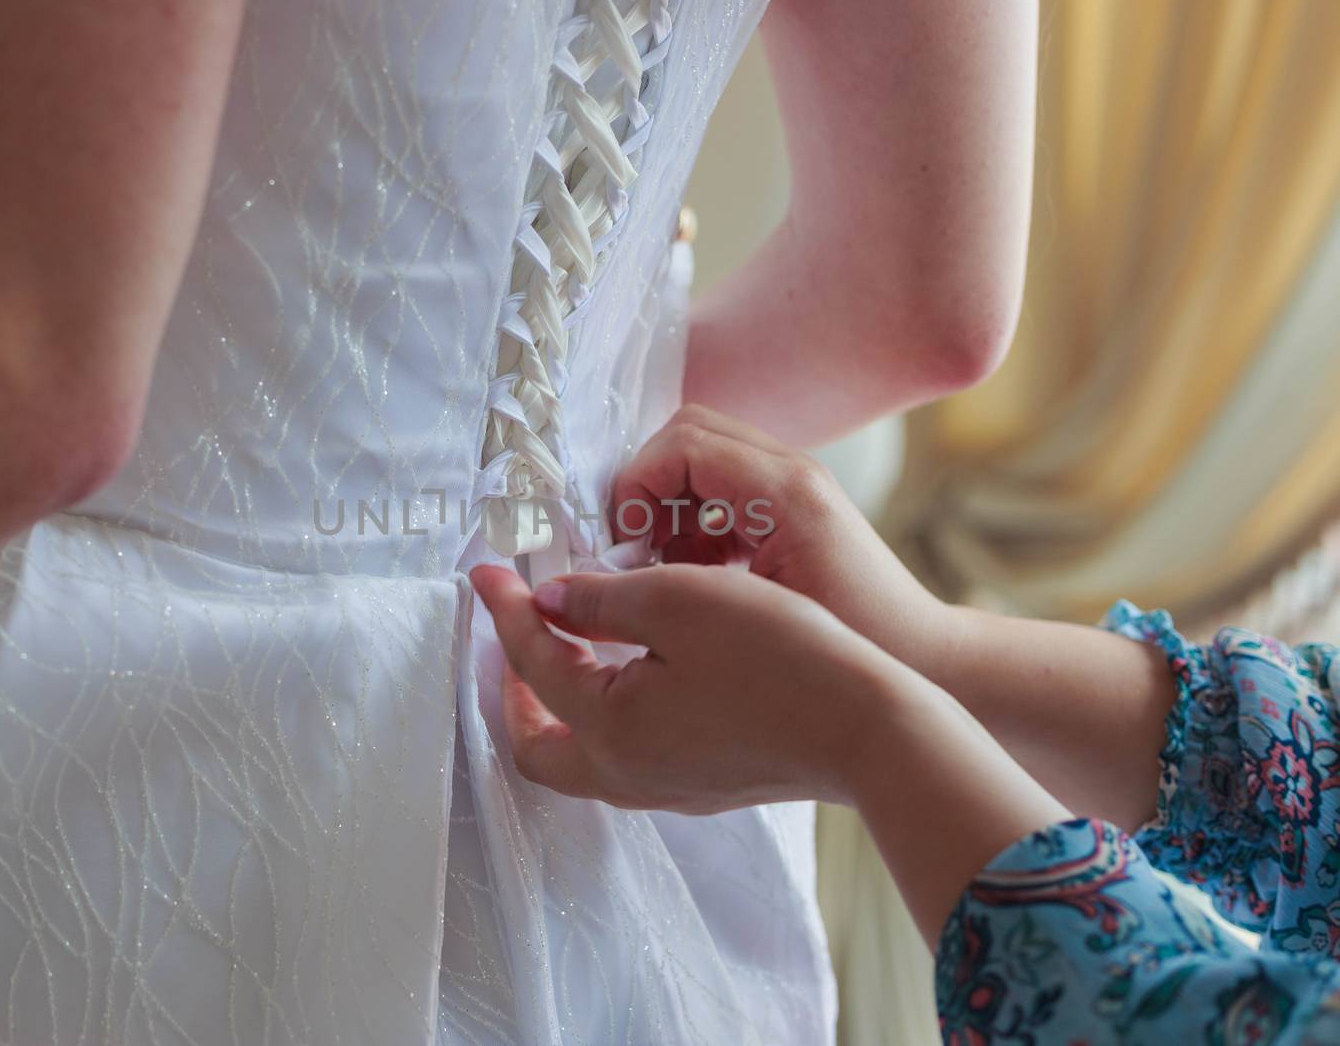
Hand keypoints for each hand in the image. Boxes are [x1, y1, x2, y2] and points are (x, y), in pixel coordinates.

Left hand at [471, 559, 1068, 945]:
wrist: (871, 727)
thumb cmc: (779, 655)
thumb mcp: (679, 601)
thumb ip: (600, 598)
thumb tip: (549, 598)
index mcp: (607, 728)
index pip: (532, 660)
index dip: (505, 607)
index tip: (488, 569)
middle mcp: (626, 774)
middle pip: (534, 747)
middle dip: (510, 688)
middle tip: (514, 633)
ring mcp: (668, 789)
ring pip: (578, 761)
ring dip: (556, 706)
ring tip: (566, 648)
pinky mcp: (704, 787)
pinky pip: (624, 760)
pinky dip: (602, 719)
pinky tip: (629, 676)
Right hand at [612, 404, 961, 681]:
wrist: (928, 662)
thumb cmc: (857, 647)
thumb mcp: (758, 614)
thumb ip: (684, 579)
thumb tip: (617, 567)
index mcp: (784, 490)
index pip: (681, 444)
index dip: (637, 487)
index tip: (626, 544)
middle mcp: (791, 472)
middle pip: (686, 435)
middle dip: (647, 487)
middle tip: (637, 549)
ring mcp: (793, 486)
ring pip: (700, 459)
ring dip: (669, 506)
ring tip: (665, 567)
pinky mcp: (791, 509)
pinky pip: (722, 489)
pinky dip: (694, 522)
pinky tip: (697, 576)